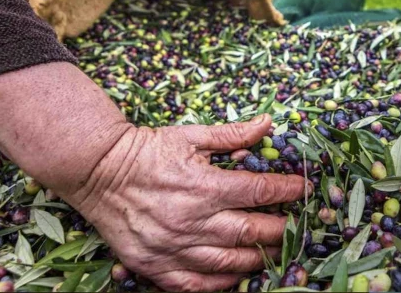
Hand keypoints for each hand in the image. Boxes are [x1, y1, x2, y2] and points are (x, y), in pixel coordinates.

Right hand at [62, 114, 308, 291]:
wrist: (97, 170)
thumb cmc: (147, 151)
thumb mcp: (190, 136)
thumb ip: (232, 134)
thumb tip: (269, 123)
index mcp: (204, 186)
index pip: (260, 192)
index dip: (287, 190)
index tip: (302, 188)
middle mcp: (192, 221)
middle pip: (252, 232)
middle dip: (281, 229)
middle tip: (296, 225)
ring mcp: (173, 247)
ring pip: (230, 262)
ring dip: (259, 258)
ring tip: (275, 250)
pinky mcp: (155, 265)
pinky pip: (196, 284)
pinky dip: (221, 282)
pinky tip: (236, 274)